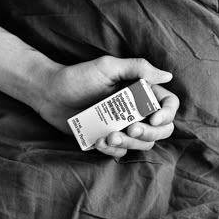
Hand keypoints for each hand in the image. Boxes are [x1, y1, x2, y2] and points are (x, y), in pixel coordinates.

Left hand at [37, 56, 178, 156]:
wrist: (50, 94)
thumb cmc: (78, 77)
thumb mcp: (108, 67)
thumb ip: (138, 69)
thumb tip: (168, 75)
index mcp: (140, 91)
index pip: (167, 104)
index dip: (167, 114)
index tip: (154, 118)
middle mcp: (135, 110)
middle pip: (161, 129)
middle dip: (150, 133)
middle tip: (132, 129)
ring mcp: (122, 126)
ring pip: (142, 143)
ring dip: (130, 143)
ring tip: (110, 135)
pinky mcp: (108, 138)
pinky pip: (121, 151)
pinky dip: (113, 150)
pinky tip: (99, 142)